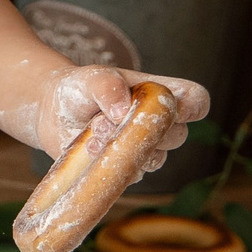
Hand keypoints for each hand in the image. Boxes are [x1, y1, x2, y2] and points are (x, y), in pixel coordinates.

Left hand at [31, 65, 209, 171]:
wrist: (54, 112)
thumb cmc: (82, 88)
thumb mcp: (92, 78)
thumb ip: (108, 86)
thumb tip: (122, 111)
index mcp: (163, 94)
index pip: (198, 101)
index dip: (191, 107)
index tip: (165, 106)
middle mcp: (161, 124)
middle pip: (177, 135)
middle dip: (143, 129)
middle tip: (106, 119)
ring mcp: (146, 149)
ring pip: (155, 157)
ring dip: (124, 147)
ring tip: (93, 132)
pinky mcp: (127, 169)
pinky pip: (132, 173)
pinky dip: (110, 162)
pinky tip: (88, 147)